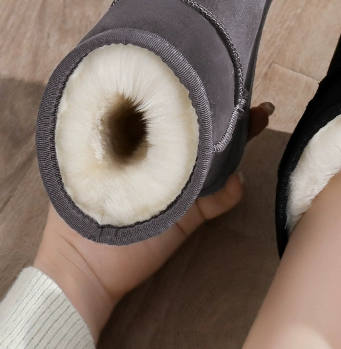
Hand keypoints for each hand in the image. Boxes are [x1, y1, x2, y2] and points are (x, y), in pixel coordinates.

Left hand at [33, 102, 273, 341]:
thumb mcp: (84, 163)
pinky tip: (235, 180)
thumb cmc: (75, 213)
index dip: (191, 91)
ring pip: (214, 159)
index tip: (215, 77)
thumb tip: (125, 103)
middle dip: (226, 114)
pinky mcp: (190, 215)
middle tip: (251, 100)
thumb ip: (104, 133)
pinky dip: (231, 189)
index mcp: (131, 140)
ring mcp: (178, 186)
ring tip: (258, 120)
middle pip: (196, 130)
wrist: (83, 270)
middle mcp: (159, 158)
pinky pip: (219, 197)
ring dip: (237, 142)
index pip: (165, 108)